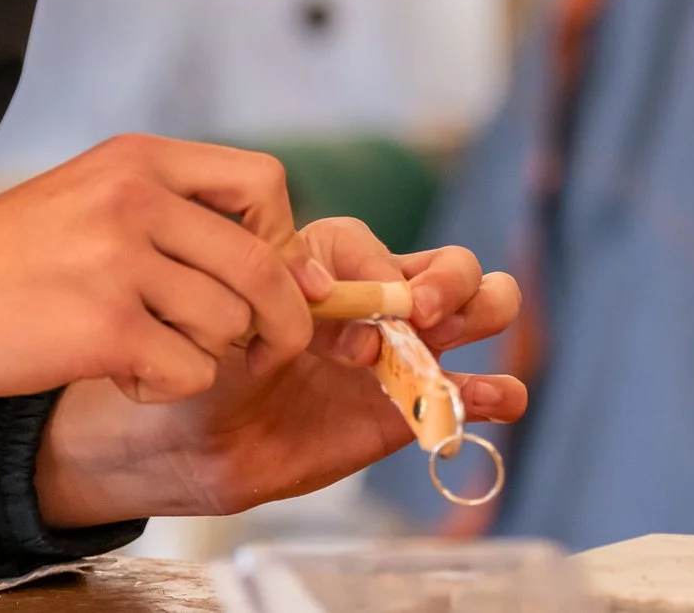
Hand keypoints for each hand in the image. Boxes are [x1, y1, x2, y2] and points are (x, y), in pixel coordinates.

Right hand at [0, 135, 321, 402]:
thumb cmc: (0, 259)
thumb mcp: (91, 199)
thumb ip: (173, 216)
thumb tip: (279, 267)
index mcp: (139, 160)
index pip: (264, 183)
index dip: (279, 237)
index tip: (260, 276)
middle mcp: (137, 199)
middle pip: (263, 266)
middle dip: (280, 320)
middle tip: (263, 350)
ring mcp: (120, 262)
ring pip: (229, 324)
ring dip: (206, 355)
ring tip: (150, 352)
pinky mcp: (103, 329)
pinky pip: (188, 372)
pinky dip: (167, 388)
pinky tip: (123, 377)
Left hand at [33, 219, 526, 524]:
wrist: (197, 442)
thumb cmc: (210, 361)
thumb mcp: (234, 315)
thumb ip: (281, 296)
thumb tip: (328, 289)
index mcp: (337, 261)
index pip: (378, 251)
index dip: (371, 276)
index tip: (331, 310)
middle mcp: (382, 298)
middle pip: (452, 266)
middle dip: (449, 280)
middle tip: (419, 312)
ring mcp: (405, 352)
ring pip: (479, 310)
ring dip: (484, 314)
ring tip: (457, 335)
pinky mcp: (412, 407)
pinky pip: (470, 393)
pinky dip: (495, 391)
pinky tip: (496, 396)